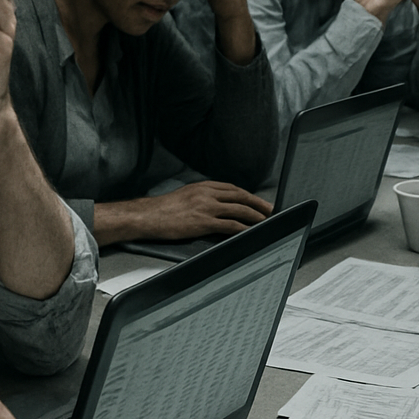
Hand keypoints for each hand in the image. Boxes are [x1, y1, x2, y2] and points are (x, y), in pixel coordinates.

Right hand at [144, 182, 272, 238]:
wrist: (148, 216)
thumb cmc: (163, 209)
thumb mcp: (185, 195)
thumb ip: (202, 197)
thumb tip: (216, 205)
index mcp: (203, 186)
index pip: (232, 188)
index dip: (247, 195)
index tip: (257, 200)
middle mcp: (207, 194)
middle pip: (240, 196)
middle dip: (257, 203)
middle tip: (269, 210)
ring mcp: (206, 207)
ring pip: (238, 209)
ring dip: (254, 216)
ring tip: (264, 222)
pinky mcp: (204, 222)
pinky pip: (229, 225)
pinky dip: (242, 228)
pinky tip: (249, 232)